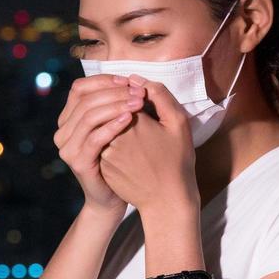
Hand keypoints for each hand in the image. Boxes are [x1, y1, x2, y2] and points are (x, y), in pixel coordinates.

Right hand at [54, 73, 137, 214]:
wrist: (112, 198)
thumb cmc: (117, 159)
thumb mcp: (113, 127)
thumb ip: (112, 105)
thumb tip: (128, 79)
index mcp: (68, 120)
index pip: (80, 88)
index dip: (104, 81)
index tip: (130, 81)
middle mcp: (63, 132)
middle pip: (85, 100)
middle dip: (114, 92)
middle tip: (139, 92)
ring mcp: (67, 148)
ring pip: (89, 116)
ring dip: (115, 105)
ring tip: (138, 103)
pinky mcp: (78, 162)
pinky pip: (95, 138)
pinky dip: (113, 126)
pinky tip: (130, 119)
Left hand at [97, 74, 197, 214]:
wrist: (165, 200)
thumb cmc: (176, 161)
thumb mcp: (178, 124)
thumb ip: (160, 96)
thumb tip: (136, 79)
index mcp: (132, 122)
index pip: (122, 95)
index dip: (130, 93)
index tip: (142, 99)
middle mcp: (113, 136)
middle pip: (107, 108)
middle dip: (117, 103)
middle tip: (138, 112)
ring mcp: (104, 151)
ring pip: (102, 124)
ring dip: (112, 118)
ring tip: (133, 128)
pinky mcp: (100, 164)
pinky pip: (100, 141)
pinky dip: (109, 136)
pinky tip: (127, 144)